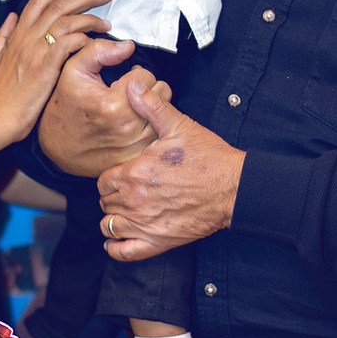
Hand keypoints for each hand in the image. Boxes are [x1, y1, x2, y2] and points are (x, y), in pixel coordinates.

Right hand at [0, 0, 111, 142]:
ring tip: (107, 22)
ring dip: (90, 18)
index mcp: (16, 36)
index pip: (39, 0)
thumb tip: (10, 18)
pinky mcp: (45, 68)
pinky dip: (83, 39)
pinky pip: (68, 44)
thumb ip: (2, 37)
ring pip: (66, 21)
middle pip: (58, 5)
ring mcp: (35, 52)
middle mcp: (26, 39)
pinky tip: (95, 42)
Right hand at [38, 40, 171, 175]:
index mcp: (113, 104)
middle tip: (127, 94)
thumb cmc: (65, 106)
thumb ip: (100, 50)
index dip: (133, 73)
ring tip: (130, 108)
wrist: (57, 145)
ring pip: (164, 114)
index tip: (120, 82)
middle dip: (146, 89)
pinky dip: (151, 126)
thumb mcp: (73, 70)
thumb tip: (129, 46)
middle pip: (160, 93)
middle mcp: (128, 127)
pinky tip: (134, 125)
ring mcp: (135, 145)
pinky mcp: (139, 156)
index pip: (146, 75)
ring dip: (151, 107)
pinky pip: (160, 133)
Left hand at [98, 80, 243, 260]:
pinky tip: (116, 240)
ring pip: (109, 226)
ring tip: (126, 212)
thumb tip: (131, 86)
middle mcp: (134, 201)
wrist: (234, 188)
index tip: (124, 175)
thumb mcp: (179, 126)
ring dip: (113, 219)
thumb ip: (151, 107)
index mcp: (135, 173)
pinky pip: (123, 252)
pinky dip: (115, 247)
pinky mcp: (158, 242)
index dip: (111, 178)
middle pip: (105, 204)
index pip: (103, 181)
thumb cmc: (209, 157)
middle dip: (112, 197)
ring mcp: (145, 224)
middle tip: (128, 191)